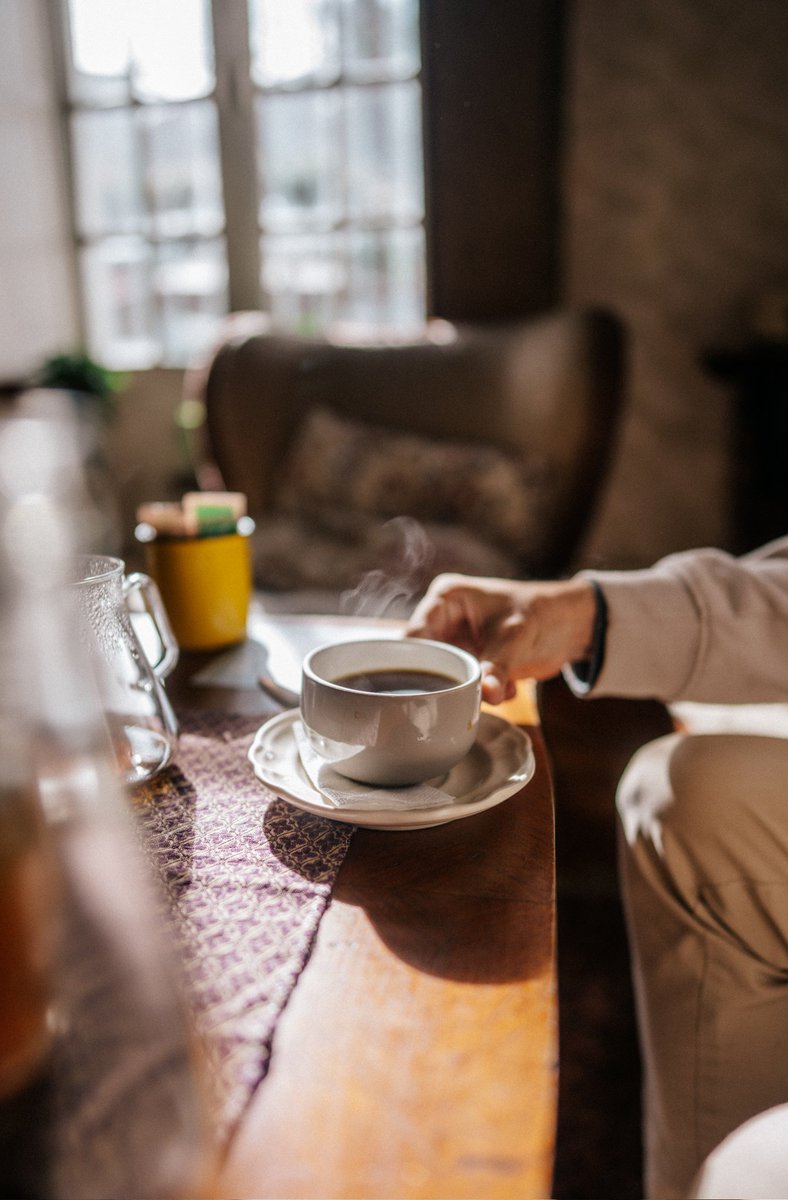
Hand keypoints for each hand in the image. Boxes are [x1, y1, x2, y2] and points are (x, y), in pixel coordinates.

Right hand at [406, 573, 597, 703]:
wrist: (571, 626)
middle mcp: (442, 618)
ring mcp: (454, 641)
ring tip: (499, 686)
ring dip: (468, 689)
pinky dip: (483, 692)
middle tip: (465, 699)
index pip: (413, 636)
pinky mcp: (468, 660)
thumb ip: (497, 666)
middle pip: (422, 659)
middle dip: (446, 682)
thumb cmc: (542, 614)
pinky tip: (508, 687)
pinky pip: (461, 684)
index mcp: (445, 598)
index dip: (414, 665)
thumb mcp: (516, 639)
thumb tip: (487, 696)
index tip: (425, 693)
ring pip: (441, 676)